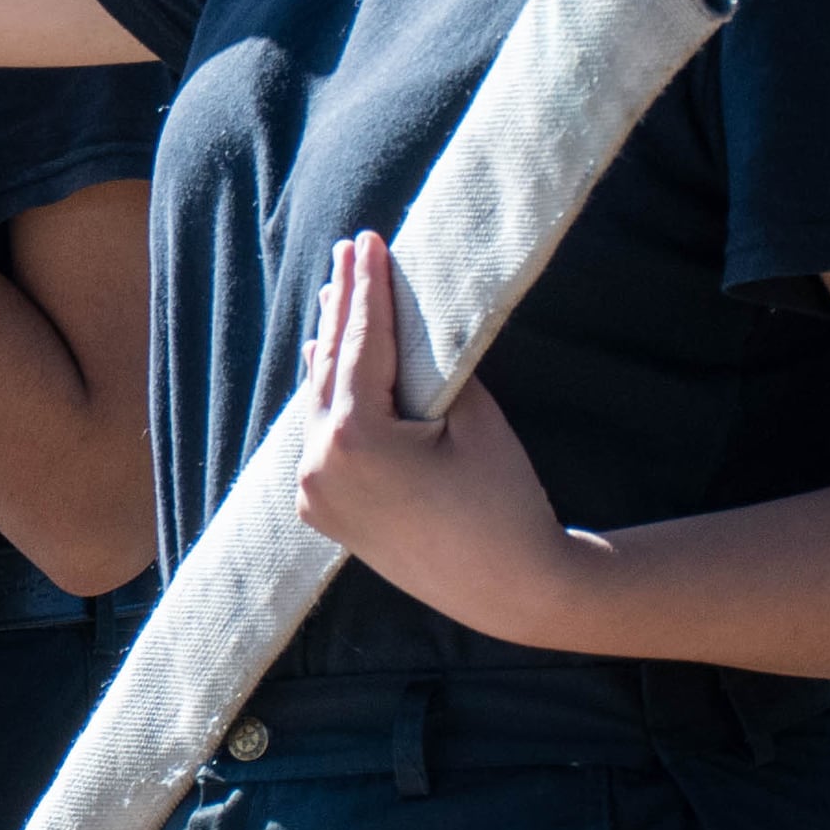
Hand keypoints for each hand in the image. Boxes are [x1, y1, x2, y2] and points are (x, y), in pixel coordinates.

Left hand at [289, 232, 572, 632]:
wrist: (513, 590)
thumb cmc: (504, 499)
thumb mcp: (472, 418)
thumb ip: (427, 369)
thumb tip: (398, 331)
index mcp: (354, 440)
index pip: (361, 344)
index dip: (368, 287)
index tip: (368, 240)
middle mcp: (319, 468)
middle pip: (331, 368)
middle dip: (344, 308)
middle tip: (349, 251)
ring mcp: (316, 495)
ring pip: (321, 404)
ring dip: (333, 351)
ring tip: (338, 296)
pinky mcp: (325, 514)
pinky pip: (322, 439)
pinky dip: (331, 399)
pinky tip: (328, 364)